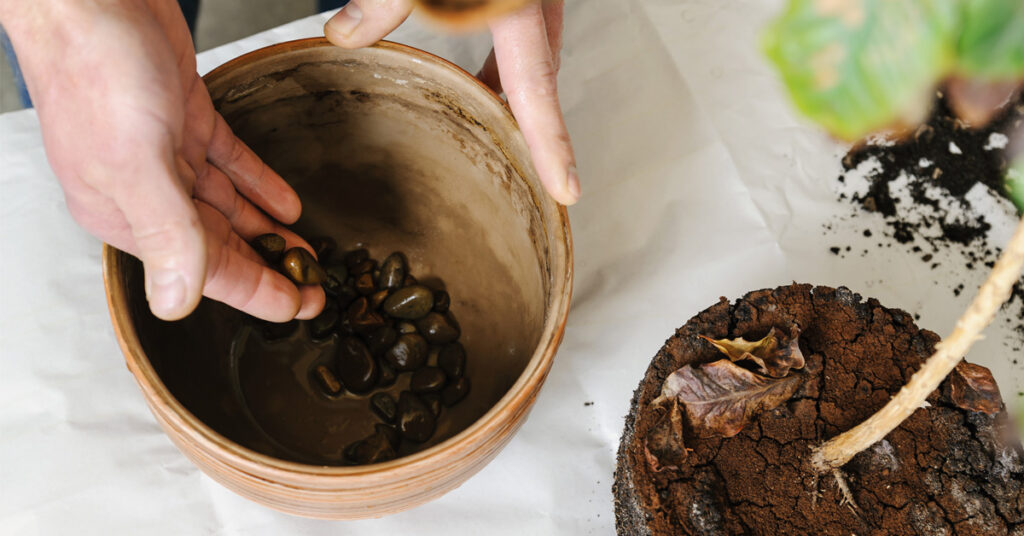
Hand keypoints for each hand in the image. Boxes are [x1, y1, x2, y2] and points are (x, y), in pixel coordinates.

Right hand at [1, 0, 324, 321]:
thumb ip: (165, 233)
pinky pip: (228, 163)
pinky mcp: (182, 117)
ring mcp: (163, 152)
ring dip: (267, 231)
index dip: (256, 293)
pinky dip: (259, 183)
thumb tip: (176, 303)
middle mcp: (143, 189)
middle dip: (268, 268)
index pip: (202, 270)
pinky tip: (286, 204)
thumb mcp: (134, 160)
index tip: (300, 309)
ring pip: (225, 207)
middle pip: (218, 244)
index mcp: (123, 212)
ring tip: (308, 254)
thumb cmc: (94, 66)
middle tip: (315, 289)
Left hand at [324, 0, 579, 204]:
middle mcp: (536, 5)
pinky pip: (523, 33)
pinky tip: (477, 64)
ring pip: (534, 56)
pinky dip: (505, 58)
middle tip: (521, 168)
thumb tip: (344, 35)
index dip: (552, 145)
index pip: (536, 88)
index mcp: (517, 8)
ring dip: (513, 90)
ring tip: (485, 120)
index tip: (566, 191)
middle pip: (539, 80)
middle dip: (533, 128)